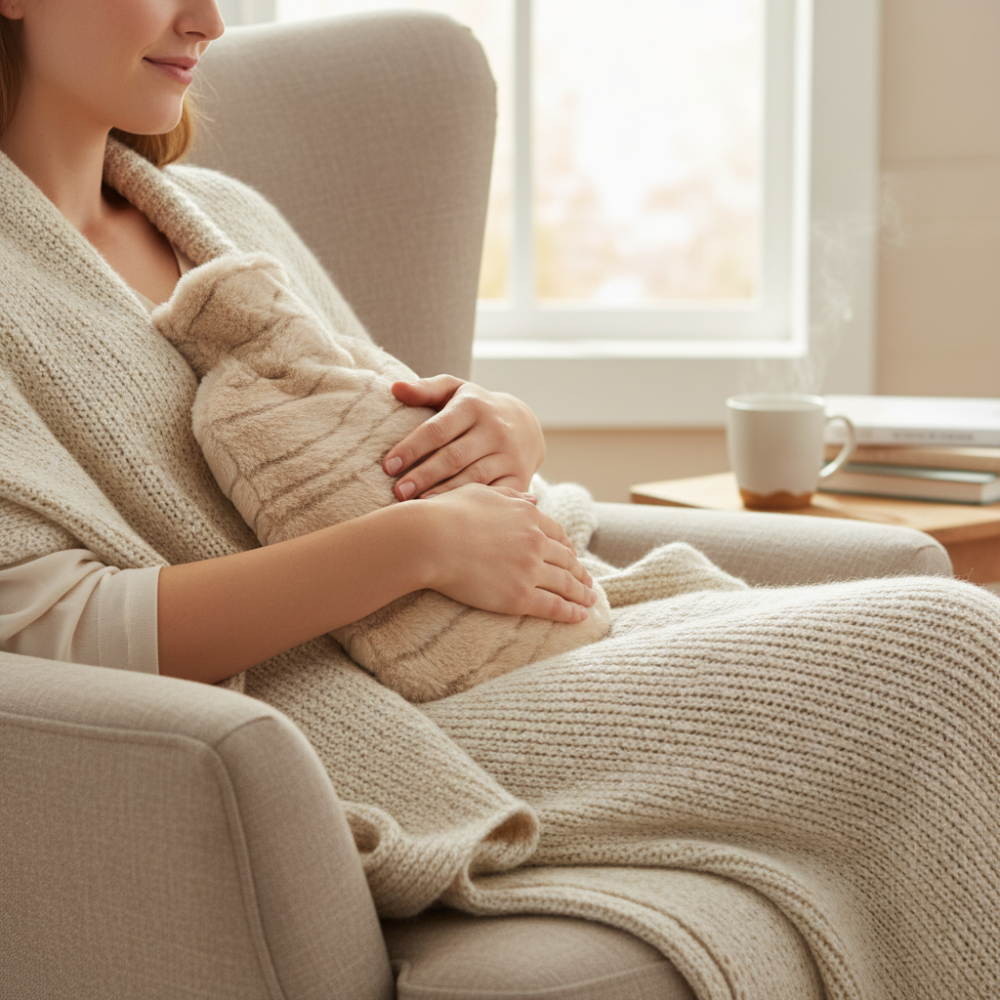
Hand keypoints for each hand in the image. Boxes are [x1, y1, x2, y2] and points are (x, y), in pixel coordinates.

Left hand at [382, 375, 544, 500]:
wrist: (525, 425)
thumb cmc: (476, 408)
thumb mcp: (454, 390)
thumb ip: (425, 389)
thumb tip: (395, 388)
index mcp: (473, 406)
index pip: (437, 429)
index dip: (412, 448)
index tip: (388, 466)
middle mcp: (495, 430)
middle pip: (453, 457)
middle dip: (423, 475)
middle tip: (398, 492)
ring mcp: (509, 455)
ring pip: (473, 478)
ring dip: (443, 493)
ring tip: (418, 505)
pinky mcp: (519, 478)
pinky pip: (493, 494)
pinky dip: (471, 504)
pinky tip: (450, 513)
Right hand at [418, 484, 595, 623]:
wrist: (430, 540)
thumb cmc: (446, 513)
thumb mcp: (481, 492)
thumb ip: (510, 495)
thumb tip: (534, 497)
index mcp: (527, 515)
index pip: (556, 533)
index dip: (567, 546)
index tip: (573, 555)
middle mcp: (534, 541)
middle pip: (566, 559)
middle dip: (580, 571)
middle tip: (588, 582)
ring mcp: (529, 569)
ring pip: (565, 583)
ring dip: (581, 593)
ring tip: (589, 600)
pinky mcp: (519, 596)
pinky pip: (554, 606)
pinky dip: (571, 612)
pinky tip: (581, 615)